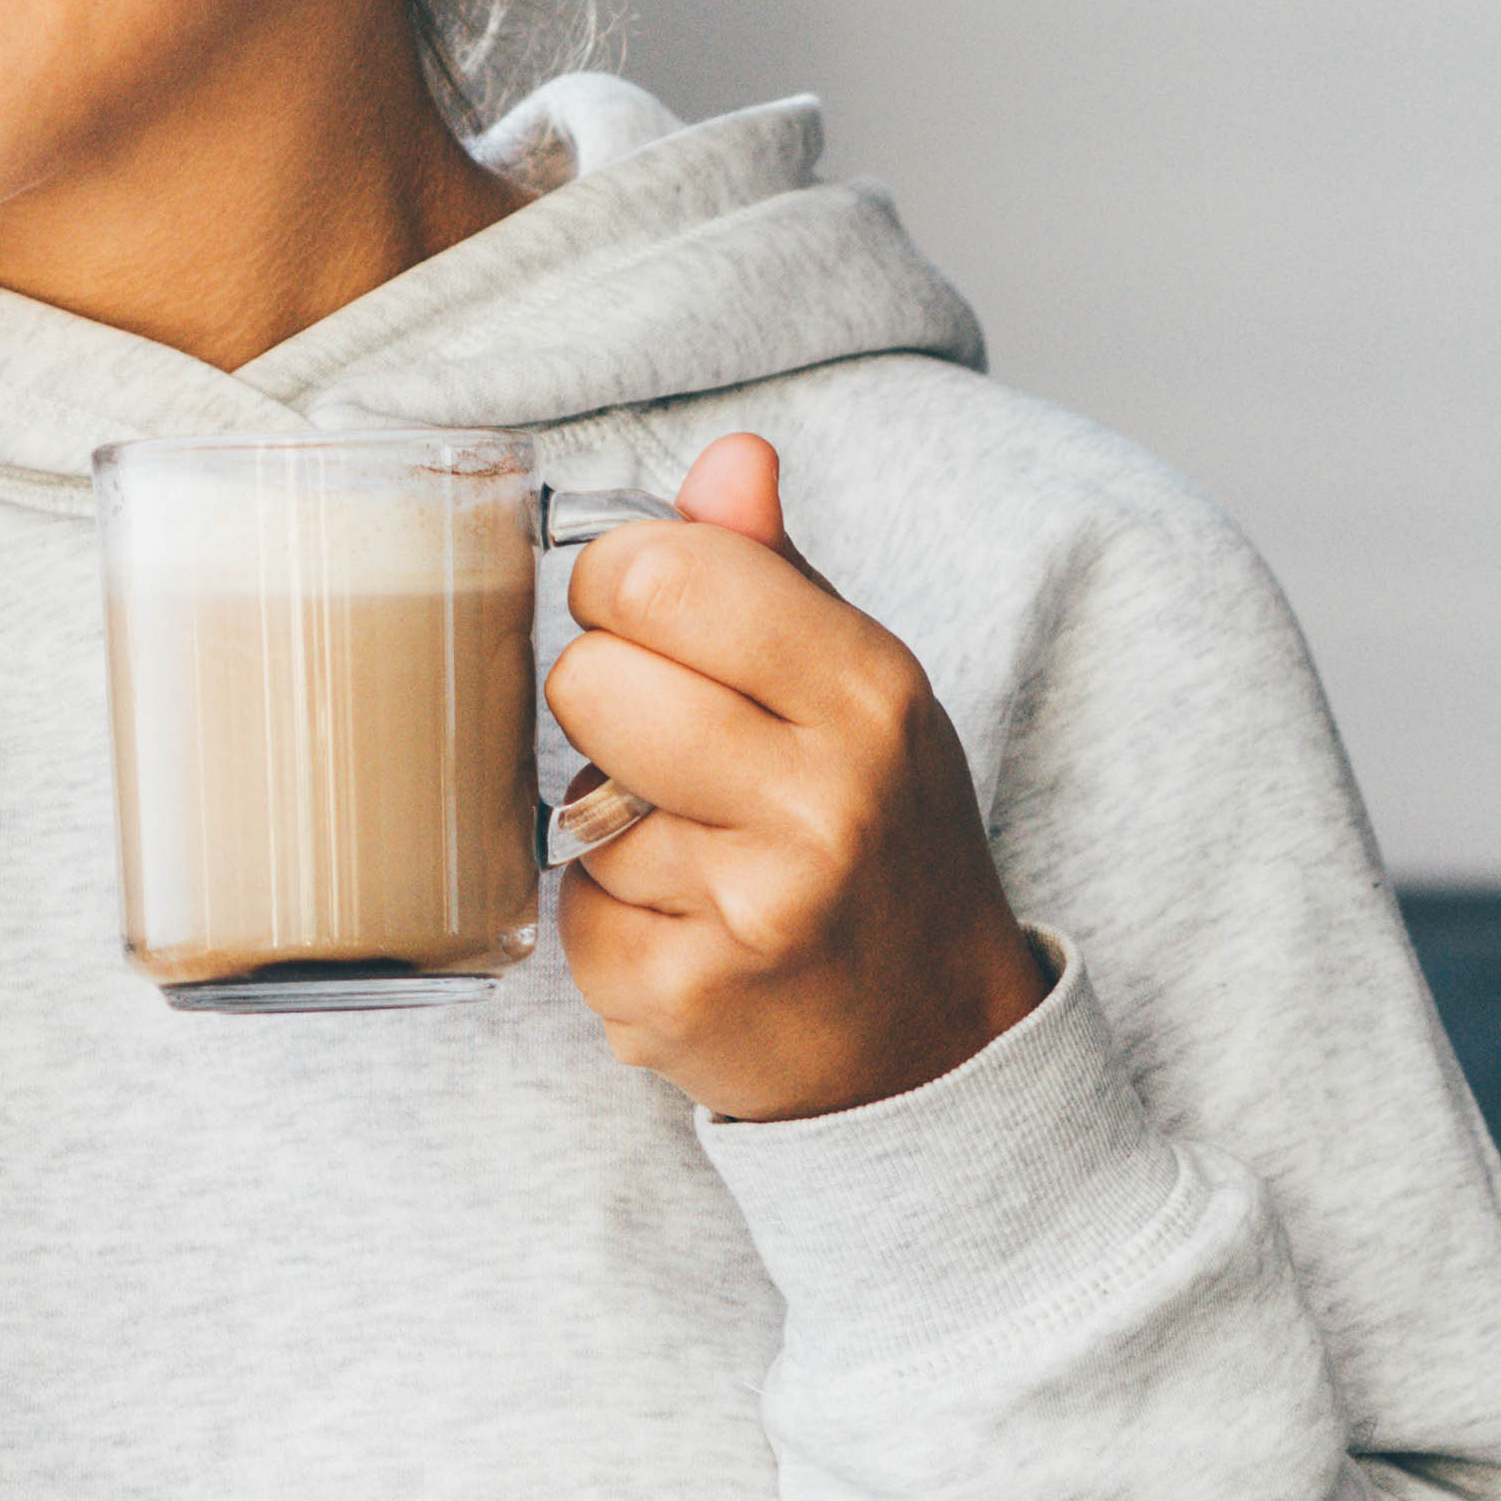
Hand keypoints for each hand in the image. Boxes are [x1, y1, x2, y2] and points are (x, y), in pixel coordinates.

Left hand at [546, 431, 1046, 1123]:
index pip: (655, 574)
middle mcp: (821, 796)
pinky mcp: (676, 994)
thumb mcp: (863, 693)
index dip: (622, 590)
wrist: (933, 1044)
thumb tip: (729, 456)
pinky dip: (610, 917)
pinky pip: (567, 907)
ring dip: (614, 827)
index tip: (651, 622)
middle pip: (586, 679)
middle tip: (674, 750)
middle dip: (605, 705)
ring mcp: (750, 905)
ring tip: (708, 857)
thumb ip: (774, 573)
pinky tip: (693, 930)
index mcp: (867, 692)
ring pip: (571, 802)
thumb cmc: (881, 838)